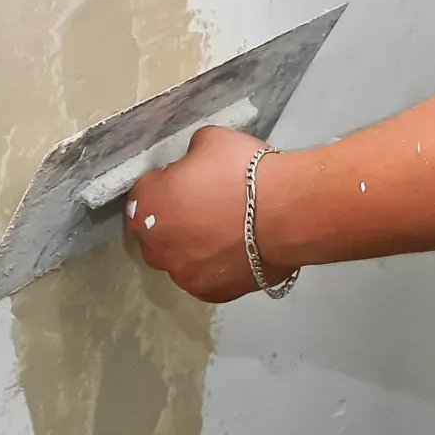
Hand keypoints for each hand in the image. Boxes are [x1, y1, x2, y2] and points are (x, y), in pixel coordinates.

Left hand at [125, 126, 292, 302]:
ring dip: (194, 246)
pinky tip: (236, 252)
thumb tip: (195, 164)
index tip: (190, 180)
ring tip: (225, 232)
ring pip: (180, 258)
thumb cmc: (243, 172)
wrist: (287, 213)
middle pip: (157, 231)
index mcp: (147, 206)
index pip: (146, 193)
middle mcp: (156, 245)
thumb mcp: (210, 141)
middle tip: (207, 206)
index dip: (168, 184)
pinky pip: (206, 276)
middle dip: (174, 219)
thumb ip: (192, 155)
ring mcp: (182, 274)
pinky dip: (216, 266)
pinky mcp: (210, 292)